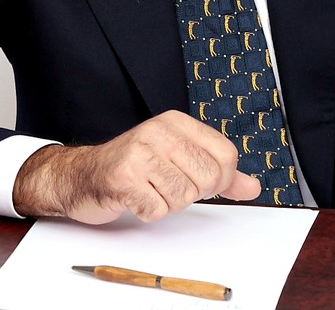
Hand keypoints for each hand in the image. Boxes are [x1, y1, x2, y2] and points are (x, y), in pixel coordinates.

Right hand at [11, 110, 260, 223]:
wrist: (81, 175)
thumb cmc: (133, 169)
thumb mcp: (178, 160)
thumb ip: (218, 173)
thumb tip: (252, 187)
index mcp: (175, 122)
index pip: (225, 154)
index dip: (219, 179)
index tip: (199, 181)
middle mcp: (158, 131)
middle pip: (208, 177)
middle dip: (191, 193)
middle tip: (167, 186)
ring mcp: (139, 153)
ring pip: (183, 196)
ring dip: (167, 203)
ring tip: (149, 190)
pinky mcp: (123, 178)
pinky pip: (157, 209)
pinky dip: (148, 212)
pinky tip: (135, 198)